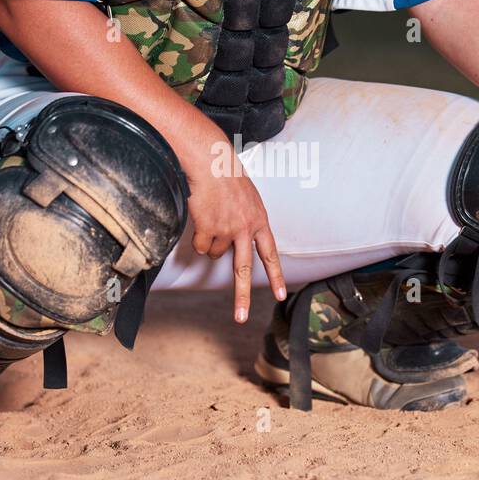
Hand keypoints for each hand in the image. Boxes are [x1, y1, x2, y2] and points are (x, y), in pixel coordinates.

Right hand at [185, 161, 286, 323]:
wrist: (210, 161)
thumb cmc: (227, 175)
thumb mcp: (248, 198)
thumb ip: (247, 222)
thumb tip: (230, 246)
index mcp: (260, 221)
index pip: (270, 254)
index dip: (276, 276)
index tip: (280, 295)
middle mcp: (245, 229)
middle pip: (243, 270)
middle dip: (242, 297)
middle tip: (240, 318)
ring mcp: (226, 230)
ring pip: (215, 253)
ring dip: (211, 242)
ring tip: (211, 218)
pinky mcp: (208, 228)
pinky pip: (200, 246)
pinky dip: (198, 238)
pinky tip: (200, 219)